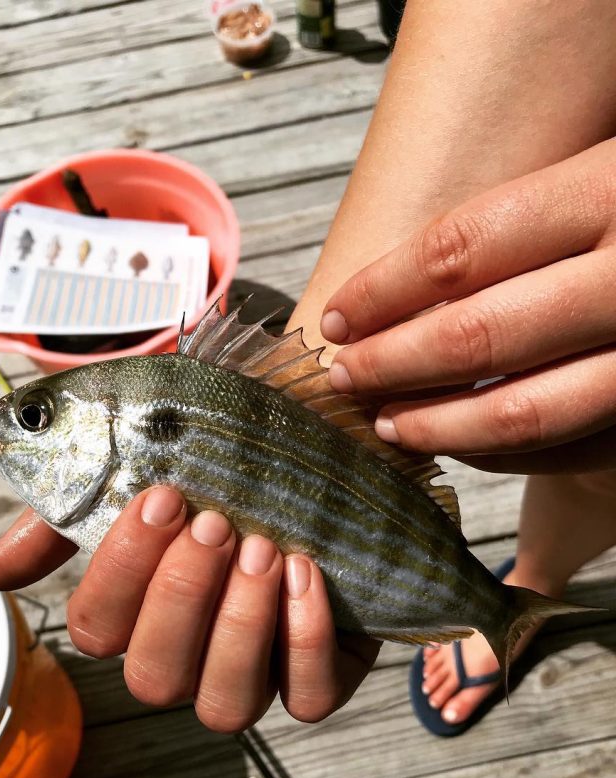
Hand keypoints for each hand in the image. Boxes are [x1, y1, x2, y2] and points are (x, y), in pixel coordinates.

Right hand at [0, 487, 378, 731]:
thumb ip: (65, 520)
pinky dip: (304, 642)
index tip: (164, 497)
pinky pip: (309, 698)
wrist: (311, 434)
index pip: (98, 629)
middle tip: (215, 525)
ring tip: (262, 551)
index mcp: (134, 613)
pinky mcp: (318, 671)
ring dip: (238, 628)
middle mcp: (186, 655)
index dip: (123, 571)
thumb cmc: (217, 453)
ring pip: (225, 705)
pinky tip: (307, 573)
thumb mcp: (134, 466)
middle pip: (155, 679)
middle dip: (181, 598)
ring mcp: (252, 670)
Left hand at [320, 138, 615, 473]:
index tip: (334, 319)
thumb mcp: (598, 178)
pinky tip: (457, 442)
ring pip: (524, 412)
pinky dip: (498, 454)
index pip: (460, 250)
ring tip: (387, 423)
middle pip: (478, 335)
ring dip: (437, 427)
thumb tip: (385, 297)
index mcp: (612, 188)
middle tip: (343, 377)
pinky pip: (567, 449)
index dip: (380, 292)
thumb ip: (519, 223)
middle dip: (390, 365)